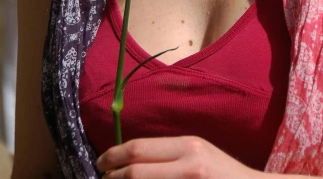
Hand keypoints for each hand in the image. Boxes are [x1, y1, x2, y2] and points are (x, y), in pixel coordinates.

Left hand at [96, 135, 261, 177]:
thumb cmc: (221, 173)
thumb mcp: (197, 152)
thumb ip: (167, 154)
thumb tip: (128, 158)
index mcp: (188, 146)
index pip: (138, 149)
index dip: (113, 156)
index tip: (101, 163)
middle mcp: (188, 166)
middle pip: (134, 172)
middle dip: (112, 177)